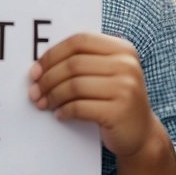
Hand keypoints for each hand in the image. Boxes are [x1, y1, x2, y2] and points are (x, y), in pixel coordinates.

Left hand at [28, 33, 156, 159]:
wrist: (141, 133)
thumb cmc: (115, 99)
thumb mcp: (108, 73)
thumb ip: (84, 62)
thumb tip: (38, 66)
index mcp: (122, 49)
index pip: (80, 41)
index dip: (53, 54)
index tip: (36, 70)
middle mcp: (127, 65)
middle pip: (74, 64)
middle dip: (48, 78)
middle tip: (34, 91)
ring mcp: (126, 88)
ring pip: (75, 86)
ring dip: (53, 95)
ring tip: (44, 103)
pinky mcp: (119, 112)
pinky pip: (80, 107)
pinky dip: (65, 111)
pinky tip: (59, 114)